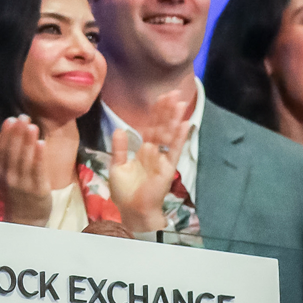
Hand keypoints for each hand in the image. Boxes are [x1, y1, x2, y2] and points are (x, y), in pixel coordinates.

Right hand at [0, 115, 50, 225]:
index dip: (5, 134)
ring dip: (28, 142)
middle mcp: (9, 176)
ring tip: (32, 126)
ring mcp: (23, 183)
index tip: (10, 119)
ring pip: (24, 160)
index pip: (1, 150)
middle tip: (23, 117)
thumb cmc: (16, 192)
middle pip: (12, 153)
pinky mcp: (38, 189)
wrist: (25, 220)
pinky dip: (39, 157)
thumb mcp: (3, 172)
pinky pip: (37, 171)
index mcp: (0, 171)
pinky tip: (42, 143)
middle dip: (18, 134)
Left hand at [107, 89, 186, 232]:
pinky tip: (185, 124)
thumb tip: (119, 129)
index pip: (150, 127)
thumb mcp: (117, 166)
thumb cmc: (125, 192)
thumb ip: (119, 148)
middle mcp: (155, 152)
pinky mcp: (167, 168)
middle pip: (161, 127)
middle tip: (173, 92)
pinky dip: (180, 137)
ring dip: (174, 118)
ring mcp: (162, 159)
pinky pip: (174, 150)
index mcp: (143, 151)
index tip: (160, 98)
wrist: (131, 210)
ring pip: (169, 135)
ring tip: (180, 102)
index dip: (155, 113)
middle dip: (167, 110)